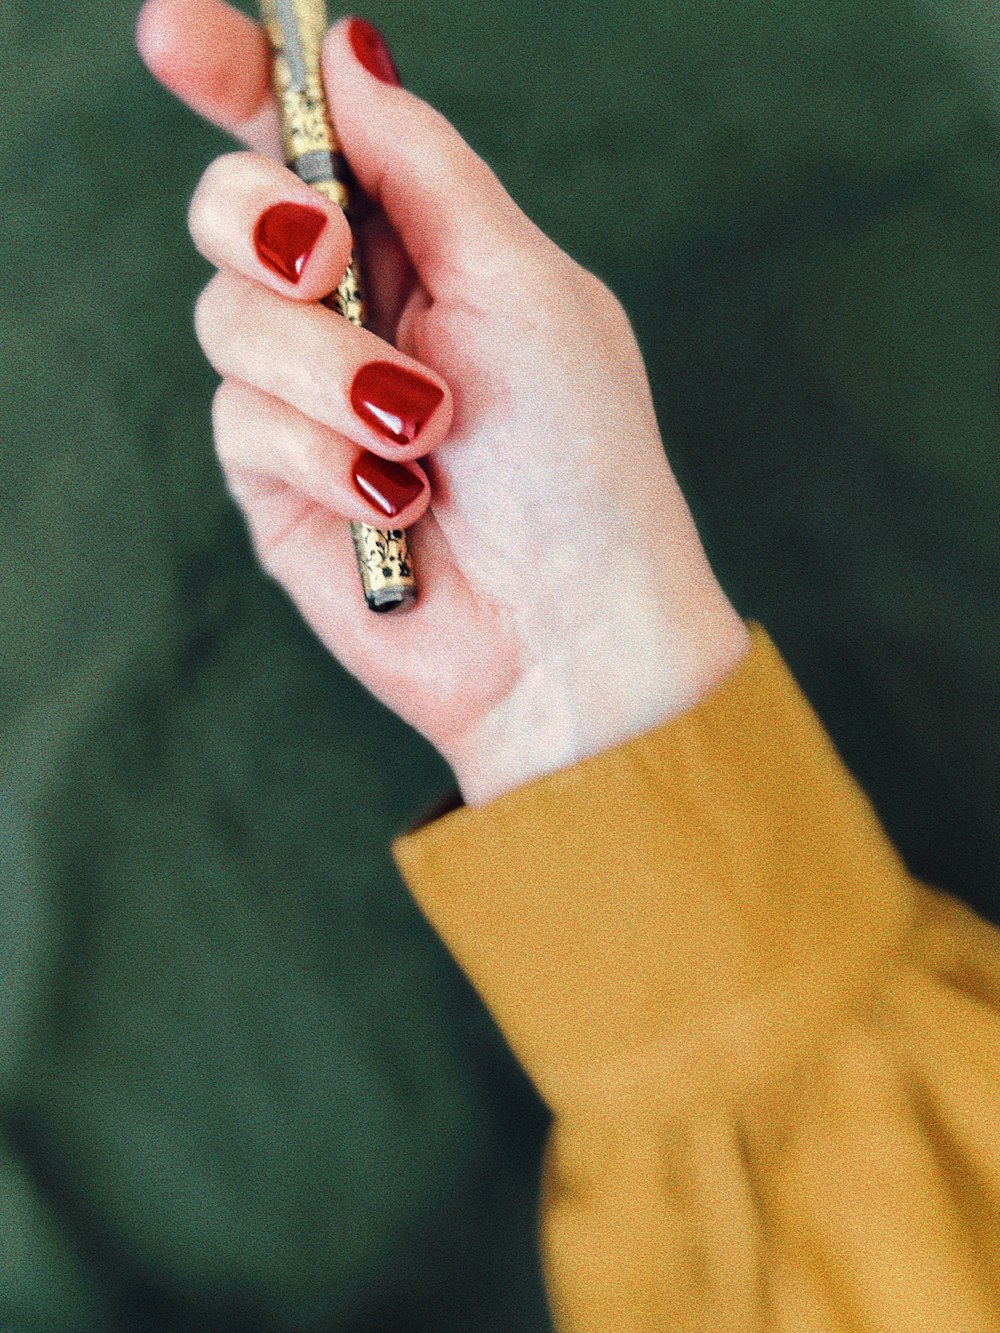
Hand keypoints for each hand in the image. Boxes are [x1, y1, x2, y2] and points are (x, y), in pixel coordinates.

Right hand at [136, 0, 750, 805]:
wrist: (569, 630)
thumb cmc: (579, 460)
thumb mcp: (522, 285)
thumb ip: (426, 170)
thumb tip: (349, 53)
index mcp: (420, 246)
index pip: (303, 137)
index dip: (234, 75)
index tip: (178, 35)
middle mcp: (352, 314)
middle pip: (232, 211)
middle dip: (267, 228)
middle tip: (327, 265)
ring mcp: (306, 400)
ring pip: (226, 320)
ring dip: (329, 373)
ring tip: (424, 434)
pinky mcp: (275, 485)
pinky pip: (240, 426)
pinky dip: (324, 458)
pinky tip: (399, 505)